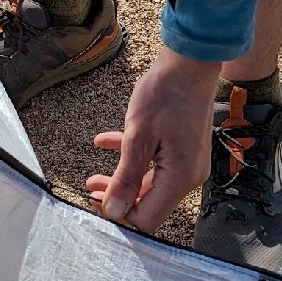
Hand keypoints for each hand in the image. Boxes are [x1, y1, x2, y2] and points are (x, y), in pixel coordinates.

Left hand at [86, 47, 220, 232]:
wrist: (191, 62)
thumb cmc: (166, 94)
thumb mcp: (138, 137)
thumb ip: (125, 177)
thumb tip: (114, 211)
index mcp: (179, 178)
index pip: (147, 218)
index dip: (119, 214)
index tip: (95, 200)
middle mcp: (188, 176)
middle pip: (149, 202)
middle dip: (117, 198)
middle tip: (90, 188)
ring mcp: (188, 162)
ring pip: (150, 182)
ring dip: (122, 178)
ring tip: (93, 174)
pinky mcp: (184, 147)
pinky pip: (156, 162)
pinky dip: (134, 158)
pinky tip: (107, 143)